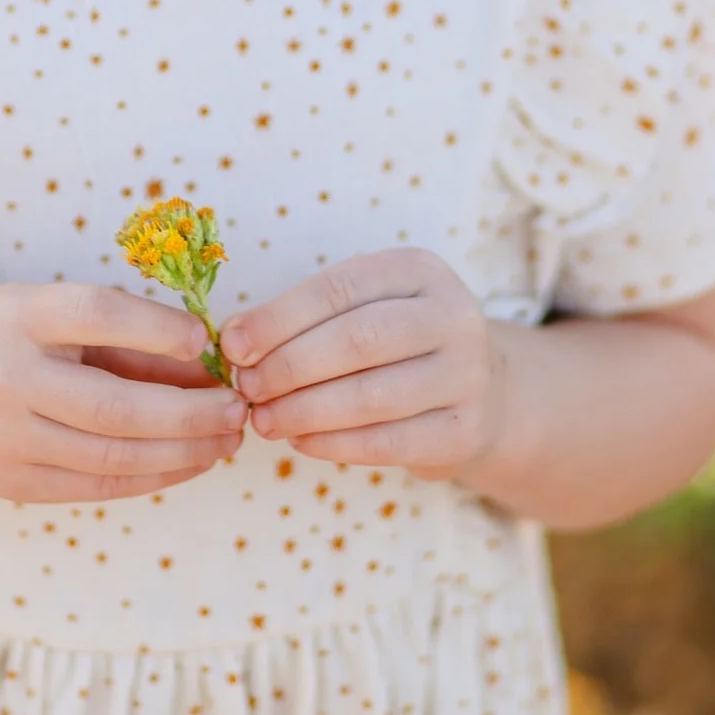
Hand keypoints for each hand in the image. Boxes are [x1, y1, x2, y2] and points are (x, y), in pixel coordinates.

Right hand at [0, 280, 246, 504]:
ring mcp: (6, 440)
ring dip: (182, 451)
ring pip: (111, 454)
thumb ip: (121, 334)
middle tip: (238, 407)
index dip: (157, 328)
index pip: (96, 315)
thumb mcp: (45, 311)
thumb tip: (207, 360)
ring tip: (227, 439)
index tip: (204, 340)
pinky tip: (189, 462)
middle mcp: (6, 379)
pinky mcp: (13, 483)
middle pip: (113, 404)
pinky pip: (96, 484)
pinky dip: (151, 475)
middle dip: (189, 412)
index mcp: (17, 317)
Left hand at [217, 248, 501, 478]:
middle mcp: (452, 316)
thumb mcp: (366, 307)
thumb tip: (235, 342)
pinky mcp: (464, 430)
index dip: (279, 318)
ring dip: (304, 411)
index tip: (232, 345)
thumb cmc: (397, 342)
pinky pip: (388, 442)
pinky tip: (300, 441)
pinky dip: (334, 444)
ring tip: (263, 420)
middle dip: (289, 367)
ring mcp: (467, 375)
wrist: (481, 390)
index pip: (340, 288)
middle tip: (245, 388)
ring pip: (372, 396)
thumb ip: (307, 318)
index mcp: (419, 270)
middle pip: (358, 340)